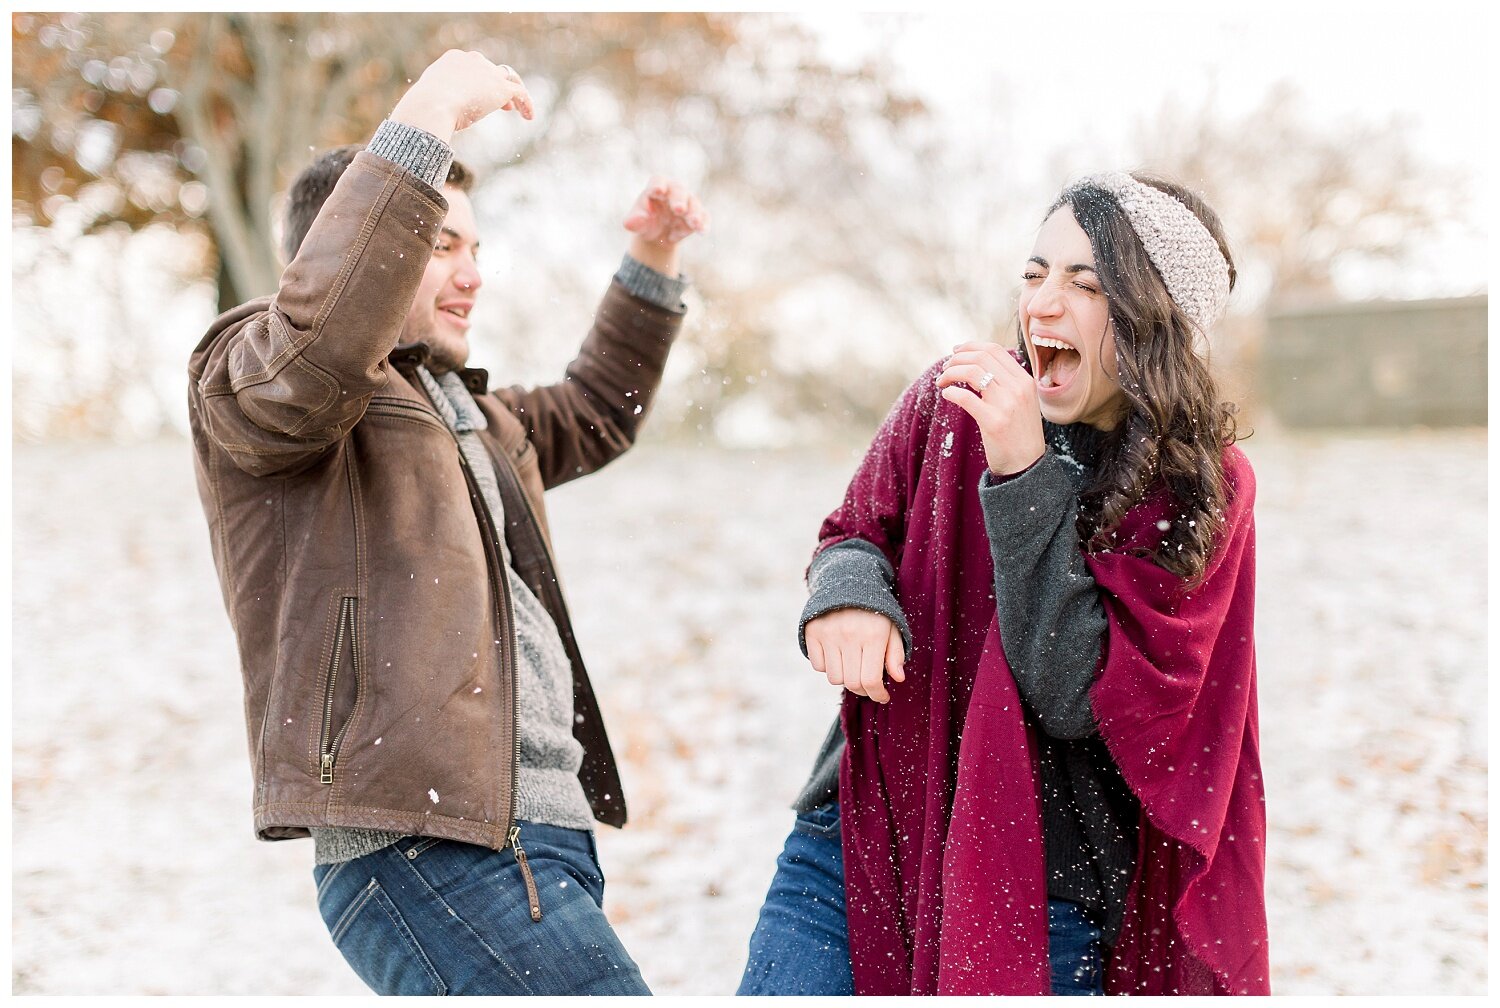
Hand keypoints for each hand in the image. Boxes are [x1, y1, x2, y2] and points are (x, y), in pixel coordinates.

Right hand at [390, 50, 533, 142]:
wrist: (433, 105)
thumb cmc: (425, 108)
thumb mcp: (430, 101)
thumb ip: (439, 103)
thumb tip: (436, 118)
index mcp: (453, 59)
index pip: (472, 66)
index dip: (479, 81)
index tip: (480, 97)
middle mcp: (472, 60)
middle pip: (491, 70)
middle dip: (495, 86)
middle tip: (502, 106)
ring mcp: (488, 71)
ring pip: (509, 78)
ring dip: (513, 93)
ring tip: (515, 110)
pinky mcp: (502, 87)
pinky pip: (520, 92)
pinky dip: (526, 104)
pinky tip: (529, 117)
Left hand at [623, 177, 708, 276]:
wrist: (658, 236)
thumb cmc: (645, 223)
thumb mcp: (636, 224)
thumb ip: (633, 222)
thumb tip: (630, 223)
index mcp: (657, 188)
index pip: (658, 181)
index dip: (658, 185)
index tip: (658, 191)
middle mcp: (674, 192)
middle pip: (679, 190)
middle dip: (679, 200)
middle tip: (679, 210)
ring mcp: (688, 203)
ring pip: (694, 203)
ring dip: (694, 213)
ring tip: (694, 224)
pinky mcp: (697, 215)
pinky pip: (703, 217)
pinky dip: (703, 223)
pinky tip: (702, 231)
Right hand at [805, 608, 905, 704]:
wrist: (848, 581)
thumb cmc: (875, 611)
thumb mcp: (893, 628)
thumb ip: (896, 654)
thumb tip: (898, 678)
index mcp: (873, 636)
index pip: (871, 680)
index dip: (878, 694)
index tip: (882, 696)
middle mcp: (849, 635)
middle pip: (852, 683)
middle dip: (863, 689)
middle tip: (868, 683)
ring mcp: (828, 634)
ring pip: (834, 678)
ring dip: (845, 677)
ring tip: (853, 666)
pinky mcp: (813, 632)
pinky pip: (818, 666)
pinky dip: (828, 666)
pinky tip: (837, 655)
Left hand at [936, 342, 1045, 475]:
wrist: (1028, 465)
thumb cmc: (1019, 433)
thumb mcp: (1022, 401)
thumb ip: (1007, 382)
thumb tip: (977, 362)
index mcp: (1025, 380)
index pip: (994, 350)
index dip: (971, 346)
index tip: (956, 351)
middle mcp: (1018, 388)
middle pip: (981, 357)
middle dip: (957, 359)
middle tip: (944, 368)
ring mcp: (1006, 404)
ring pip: (971, 372)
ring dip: (950, 373)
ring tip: (941, 381)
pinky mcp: (993, 422)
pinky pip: (965, 398)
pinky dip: (951, 392)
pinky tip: (947, 394)